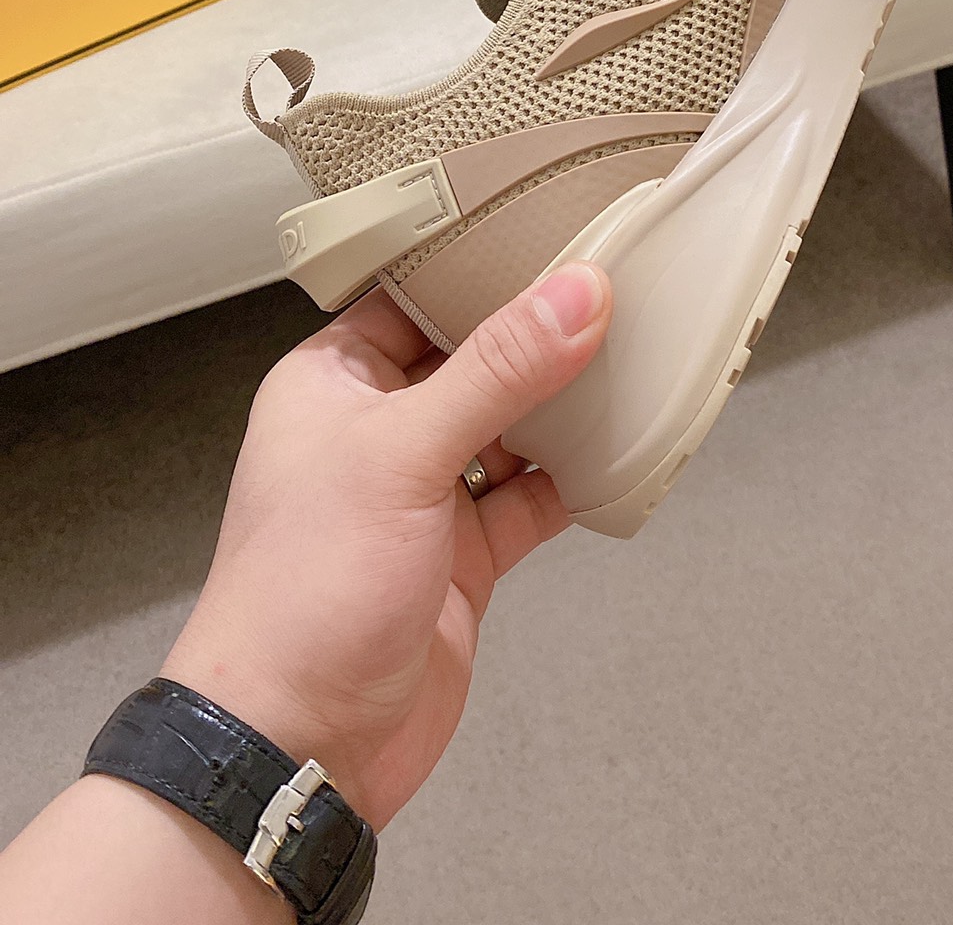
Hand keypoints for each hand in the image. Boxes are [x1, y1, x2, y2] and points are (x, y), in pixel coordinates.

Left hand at [164, 261, 610, 829]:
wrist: (299, 747)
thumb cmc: (300, 598)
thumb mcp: (401, 455)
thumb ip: (497, 370)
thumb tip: (573, 295)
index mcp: (332, 383)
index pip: (414, 294)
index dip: (480, 262)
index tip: (554, 225)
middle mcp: (377, 431)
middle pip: (474, 357)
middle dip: (538, 332)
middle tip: (615, 285)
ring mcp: (424, 496)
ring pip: (511, 425)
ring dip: (565, 404)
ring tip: (633, 358)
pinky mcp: (464, 557)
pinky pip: (533, 497)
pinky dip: (575, 479)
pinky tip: (618, 454)